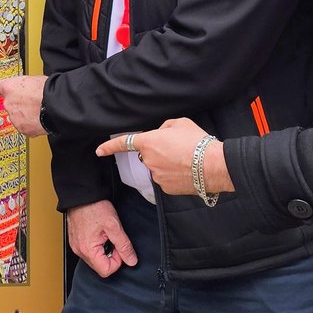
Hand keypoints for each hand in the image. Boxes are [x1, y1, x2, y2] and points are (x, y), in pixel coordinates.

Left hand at [0, 75, 47, 136]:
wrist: (56, 104)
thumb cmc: (48, 90)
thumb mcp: (34, 81)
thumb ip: (24, 88)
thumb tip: (27, 93)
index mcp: (10, 87)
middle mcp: (9, 103)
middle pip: (11, 105)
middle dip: (21, 105)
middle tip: (35, 103)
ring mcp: (14, 117)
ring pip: (19, 117)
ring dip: (28, 115)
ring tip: (41, 110)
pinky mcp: (22, 129)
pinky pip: (26, 127)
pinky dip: (33, 125)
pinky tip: (41, 118)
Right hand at [66, 200, 137, 277]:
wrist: (82, 195)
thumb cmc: (94, 207)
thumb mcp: (114, 226)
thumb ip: (124, 246)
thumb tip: (131, 260)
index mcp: (88, 250)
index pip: (106, 271)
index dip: (117, 261)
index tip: (119, 247)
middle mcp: (79, 251)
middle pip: (100, 266)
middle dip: (111, 256)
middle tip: (113, 239)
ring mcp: (76, 246)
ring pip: (95, 259)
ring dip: (104, 251)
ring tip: (106, 235)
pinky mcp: (76, 241)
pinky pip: (89, 251)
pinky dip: (97, 246)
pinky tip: (99, 234)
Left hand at [96, 118, 234, 195]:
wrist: (213, 165)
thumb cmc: (197, 141)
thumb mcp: (180, 123)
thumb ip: (164, 127)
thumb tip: (161, 134)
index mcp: (148, 142)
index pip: (123, 143)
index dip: (109, 147)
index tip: (99, 151)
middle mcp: (148, 160)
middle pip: (148, 155)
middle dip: (158, 152)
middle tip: (178, 148)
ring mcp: (156, 176)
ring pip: (158, 168)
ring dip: (167, 164)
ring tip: (186, 160)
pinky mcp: (166, 188)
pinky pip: (166, 179)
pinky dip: (174, 175)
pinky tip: (187, 171)